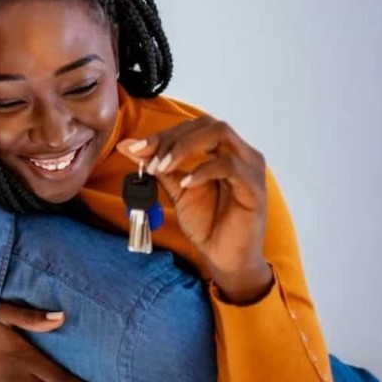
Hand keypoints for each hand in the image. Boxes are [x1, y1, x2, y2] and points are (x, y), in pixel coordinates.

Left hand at [118, 117, 273, 303]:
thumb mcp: (176, 190)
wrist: (225, 258)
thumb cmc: (207, 223)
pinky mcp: (254, 188)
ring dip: (184, 148)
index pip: (194, 127)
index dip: (164, 134)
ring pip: (220, 134)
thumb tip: (127, 146)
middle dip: (172, 138)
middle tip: (149, 159)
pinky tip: (186, 184)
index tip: (136, 148)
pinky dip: (203, 170)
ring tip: (162, 168)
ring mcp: (251, 169)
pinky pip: (229, 166)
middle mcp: (242, 153)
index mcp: (225, 150)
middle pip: (207, 124)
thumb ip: (157, 166)